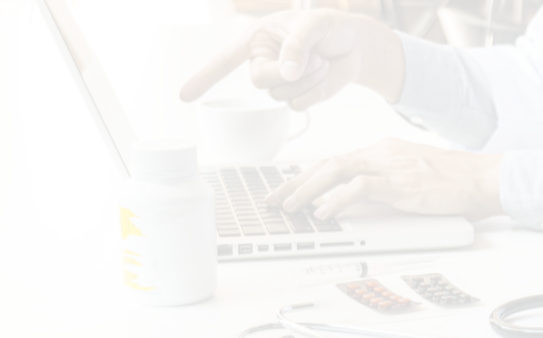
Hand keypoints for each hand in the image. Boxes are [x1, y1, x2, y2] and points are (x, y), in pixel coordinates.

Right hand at [179, 9, 404, 107]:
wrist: (356, 45)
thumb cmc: (330, 28)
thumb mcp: (314, 25)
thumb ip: (296, 44)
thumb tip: (286, 72)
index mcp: (258, 40)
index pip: (225, 59)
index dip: (204, 77)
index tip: (184, 96)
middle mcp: (265, 63)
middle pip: (260, 81)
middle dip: (288, 72)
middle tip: (313, 58)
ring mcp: (281, 82)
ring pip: (281, 95)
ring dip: (308, 79)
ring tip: (322, 61)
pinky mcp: (299, 97)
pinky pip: (298, 105)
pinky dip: (315, 92)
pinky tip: (324, 75)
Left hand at [266, 138, 504, 220]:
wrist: (482, 179)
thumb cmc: (454, 182)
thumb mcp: (412, 178)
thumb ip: (385, 184)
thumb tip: (359, 201)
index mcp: (383, 151)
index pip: (336, 161)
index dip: (307, 177)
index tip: (288, 191)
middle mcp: (382, 153)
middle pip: (327, 164)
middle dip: (296, 183)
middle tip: (274, 200)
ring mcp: (390, 166)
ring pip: (336, 171)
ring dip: (308, 190)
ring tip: (291, 207)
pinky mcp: (400, 182)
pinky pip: (359, 188)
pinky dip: (337, 199)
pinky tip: (324, 212)